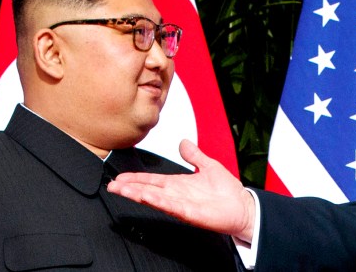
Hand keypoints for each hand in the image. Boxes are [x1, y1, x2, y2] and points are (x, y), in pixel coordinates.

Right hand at [107, 139, 255, 240]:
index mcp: (179, 184)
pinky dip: (158, 201)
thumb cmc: (228, 191)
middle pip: (148, 189)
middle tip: (111, 184)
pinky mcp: (190, 213)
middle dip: (129, 187)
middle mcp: (177, 195)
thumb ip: (194, 155)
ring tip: (121, 190)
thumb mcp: (208, 166)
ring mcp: (182, 205)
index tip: (120, 177)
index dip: (136, 178)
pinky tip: (146, 197)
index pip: (152, 180)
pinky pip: (171, 206)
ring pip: (155, 198)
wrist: (243, 207)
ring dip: (138, 194)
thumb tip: (183, 142)